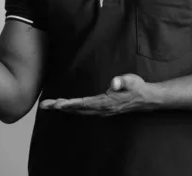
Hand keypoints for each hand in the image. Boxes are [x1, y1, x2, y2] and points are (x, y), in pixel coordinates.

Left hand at [39, 74, 157, 115]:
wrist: (147, 98)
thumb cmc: (137, 87)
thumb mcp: (132, 80)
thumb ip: (123, 81)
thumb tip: (115, 82)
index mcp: (106, 102)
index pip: (84, 103)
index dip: (71, 104)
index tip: (58, 104)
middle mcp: (102, 109)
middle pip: (77, 109)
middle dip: (61, 107)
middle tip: (45, 105)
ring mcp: (102, 111)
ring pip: (79, 111)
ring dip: (64, 108)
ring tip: (49, 106)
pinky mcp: (102, 110)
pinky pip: (84, 110)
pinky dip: (72, 109)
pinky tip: (65, 108)